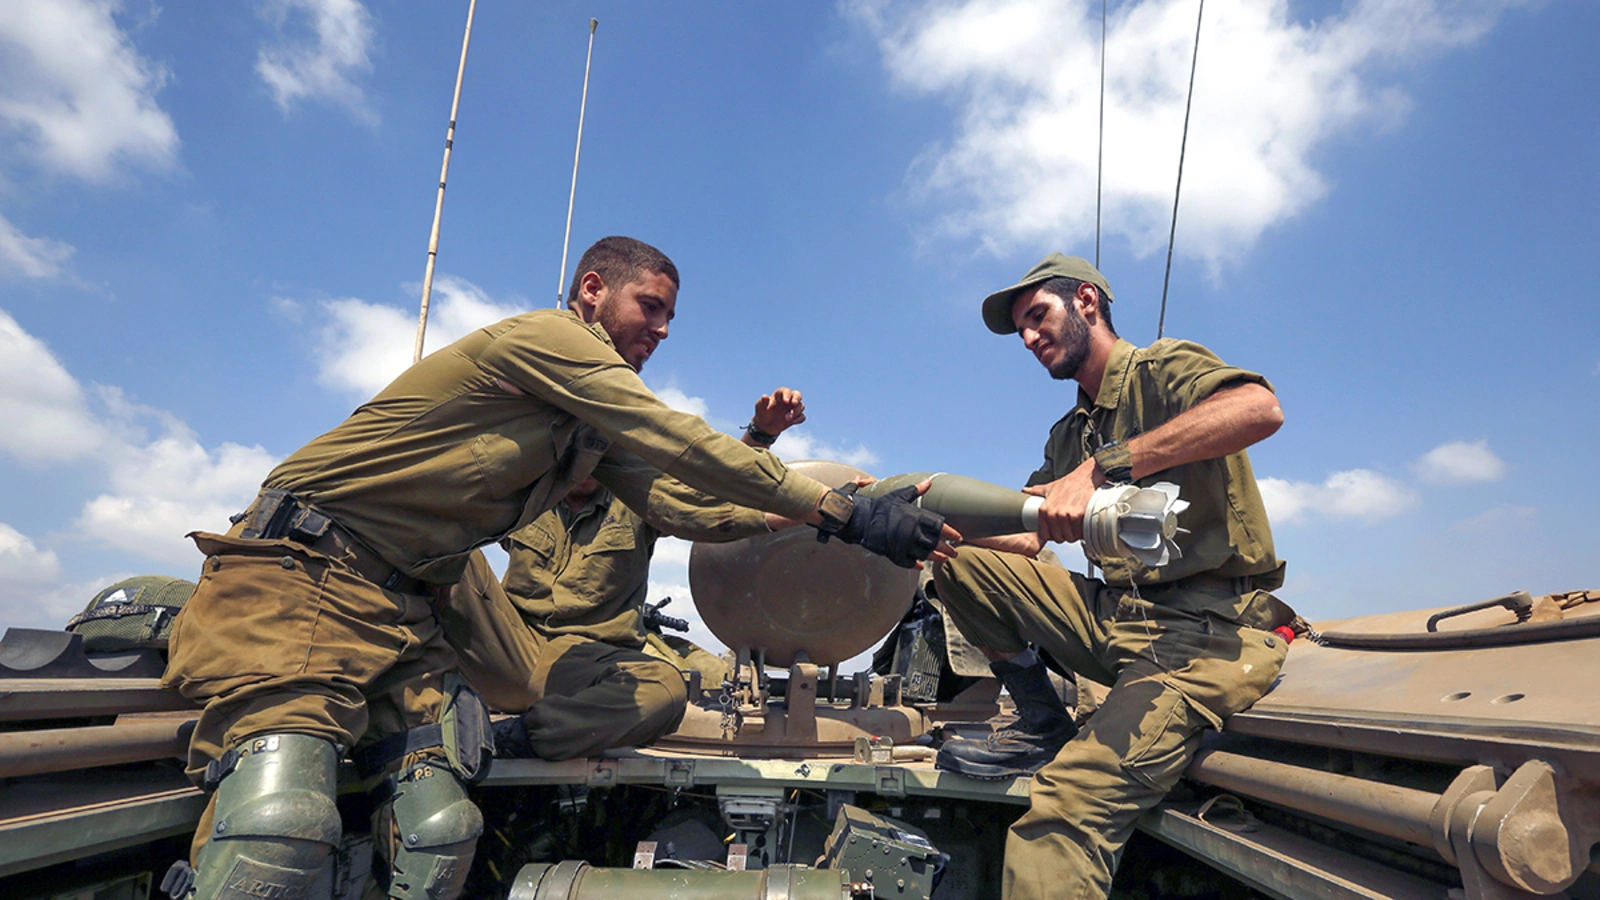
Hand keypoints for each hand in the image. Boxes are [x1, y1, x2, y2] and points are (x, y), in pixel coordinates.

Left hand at [752, 387, 805, 435]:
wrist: (765, 426)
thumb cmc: (762, 413)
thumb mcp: (760, 407)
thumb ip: (762, 402)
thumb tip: (764, 396)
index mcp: (779, 395)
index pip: (785, 391)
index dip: (787, 394)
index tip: (785, 401)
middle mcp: (788, 400)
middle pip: (797, 394)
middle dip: (797, 398)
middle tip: (794, 404)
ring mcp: (793, 408)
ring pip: (801, 406)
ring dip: (796, 411)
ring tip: (786, 418)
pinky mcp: (795, 417)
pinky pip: (802, 416)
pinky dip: (799, 419)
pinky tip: (792, 422)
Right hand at [817, 479, 961, 567]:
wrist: (861, 519)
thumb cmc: (882, 506)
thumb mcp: (900, 496)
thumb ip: (916, 491)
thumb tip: (929, 482)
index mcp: (917, 516)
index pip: (940, 526)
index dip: (951, 533)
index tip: (959, 537)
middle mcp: (913, 531)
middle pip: (936, 543)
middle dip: (947, 548)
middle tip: (954, 553)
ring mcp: (904, 544)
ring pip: (925, 554)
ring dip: (935, 558)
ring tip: (942, 559)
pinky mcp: (894, 553)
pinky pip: (908, 562)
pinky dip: (915, 564)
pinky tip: (921, 566)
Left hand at [1022, 458, 1103, 543]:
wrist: (1086, 476)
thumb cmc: (1069, 483)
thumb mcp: (1050, 487)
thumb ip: (1037, 491)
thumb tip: (1024, 490)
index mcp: (1044, 510)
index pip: (1045, 534)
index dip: (1052, 535)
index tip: (1058, 531)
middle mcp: (1053, 514)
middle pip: (1059, 537)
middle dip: (1065, 535)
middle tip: (1070, 528)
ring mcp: (1065, 515)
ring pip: (1070, 537)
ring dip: (1074, 535)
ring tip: (1077, 527)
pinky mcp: (1078, 516)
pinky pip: (1079, 533)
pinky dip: (1083, 532)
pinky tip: (1084, 525)